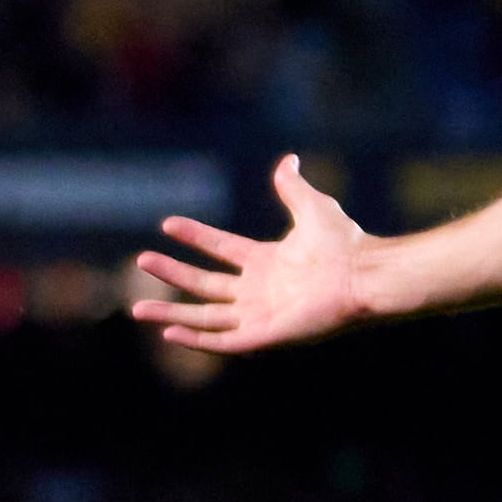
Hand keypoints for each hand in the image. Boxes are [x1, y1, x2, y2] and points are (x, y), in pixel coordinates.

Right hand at [128, 159, 366, 355]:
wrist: (363, 273)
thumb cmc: (345, 243)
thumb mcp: (312, 207)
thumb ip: (292, 187)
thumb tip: (288, 160)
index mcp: (265, 262)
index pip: (220, 249)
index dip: (195, 237)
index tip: (167, 224)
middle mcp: (257, 290)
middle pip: (203, 284)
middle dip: (172, 274)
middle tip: (141, 261)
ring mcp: (259, 314)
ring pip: (205, 316)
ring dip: (171, 313)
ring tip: (138, 308)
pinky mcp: (265, 335)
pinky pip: (224, 341)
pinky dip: (196, 339)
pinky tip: (170, 332)